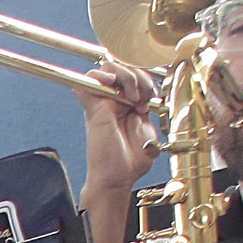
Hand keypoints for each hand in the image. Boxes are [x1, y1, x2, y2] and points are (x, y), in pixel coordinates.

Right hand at [79, 59, 159, 199]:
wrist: (118, 176)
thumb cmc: (130, 160)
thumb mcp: (148, 125)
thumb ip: (147, 105)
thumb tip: (150, 89)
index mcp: (128, 103)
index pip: (135, 73)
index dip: (147, 77)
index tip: (153, 96)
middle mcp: (114, 100)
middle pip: (124, 65)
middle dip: (141, 74)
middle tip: (145, 96)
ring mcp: (103, 102)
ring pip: (110, 67)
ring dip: (127, 75)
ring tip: (133, 96)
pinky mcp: (93, 106)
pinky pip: (89, 79)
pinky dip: (101, 75)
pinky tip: (113, 84)